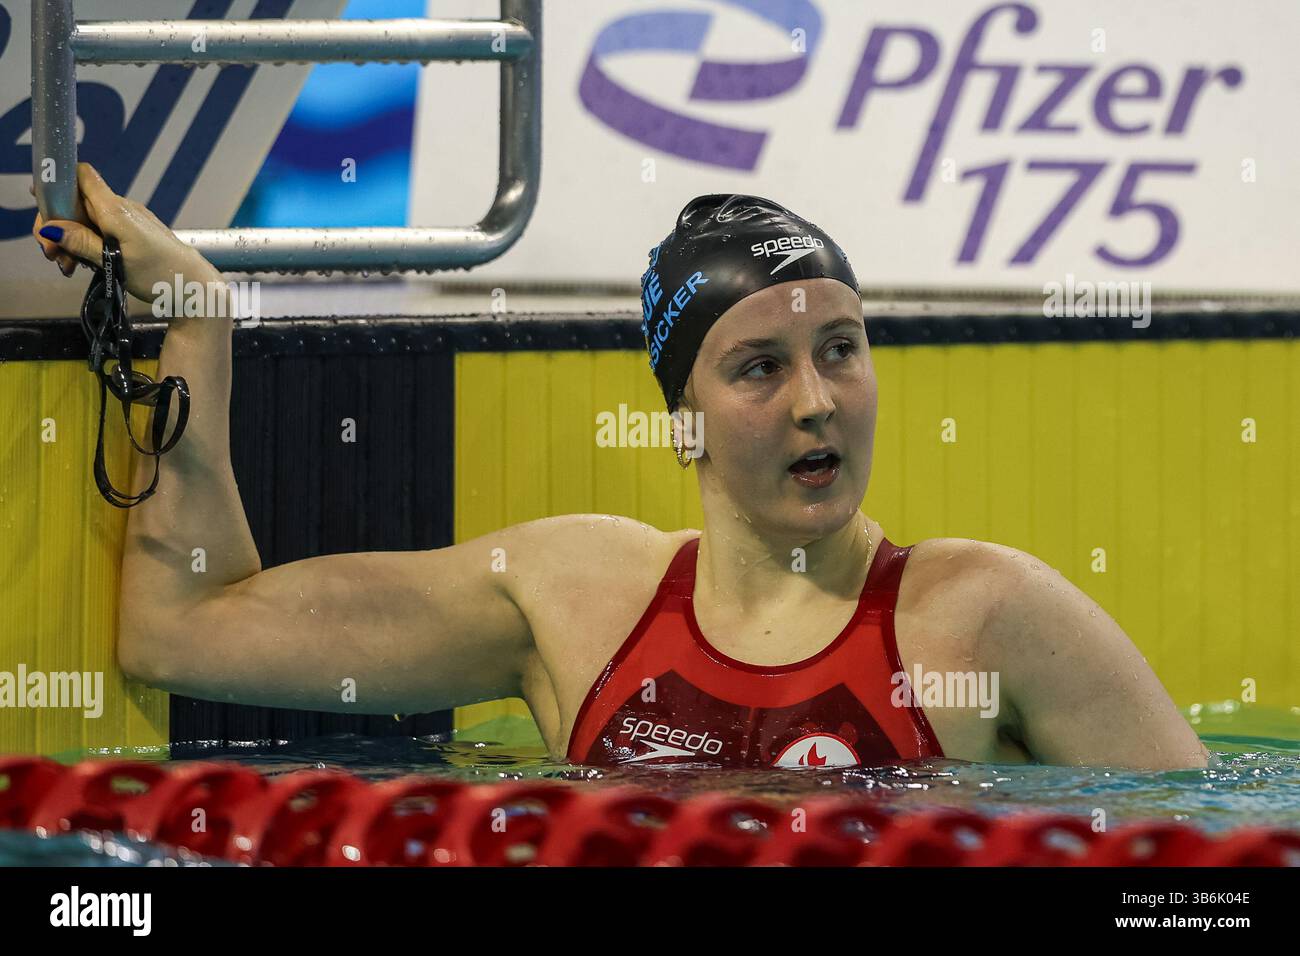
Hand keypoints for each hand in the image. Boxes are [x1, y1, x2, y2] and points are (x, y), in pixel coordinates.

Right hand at [32, 162, 219, 301]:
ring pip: (85, 222)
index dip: (58, 183)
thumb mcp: (115, 261)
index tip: (42, 207)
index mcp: (116, 209)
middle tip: (52, 255)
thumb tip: (50, 227)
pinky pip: (100, 233)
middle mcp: (121, 209)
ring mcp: (127, 222)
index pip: (81, 176)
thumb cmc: (162, 275)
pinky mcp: (132, 235)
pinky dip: (86, 246)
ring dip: (70, 241)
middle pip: (76, 203)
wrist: (196, 289)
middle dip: (57, 226)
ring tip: (67, 266)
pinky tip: (82, 265)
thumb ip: (83, 242)